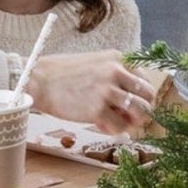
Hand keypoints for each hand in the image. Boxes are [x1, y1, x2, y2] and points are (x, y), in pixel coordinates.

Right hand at [29, 53, 153, 135]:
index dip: (141, 95)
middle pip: (148, 95)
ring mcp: (107, 91)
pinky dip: (116, 130)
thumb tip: (128, 100)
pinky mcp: (97, 110)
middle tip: (132, 118)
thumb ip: (113, 76)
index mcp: (117, 58)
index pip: (144, 79)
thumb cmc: (63, 74)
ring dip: (134, 121)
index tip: (133, 104)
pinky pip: (120, 127)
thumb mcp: (94, 64)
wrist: (39, 81)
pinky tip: (103, 126)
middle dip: (144, 109)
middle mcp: (116, 72)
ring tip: (120, 123)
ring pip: (140, 112)